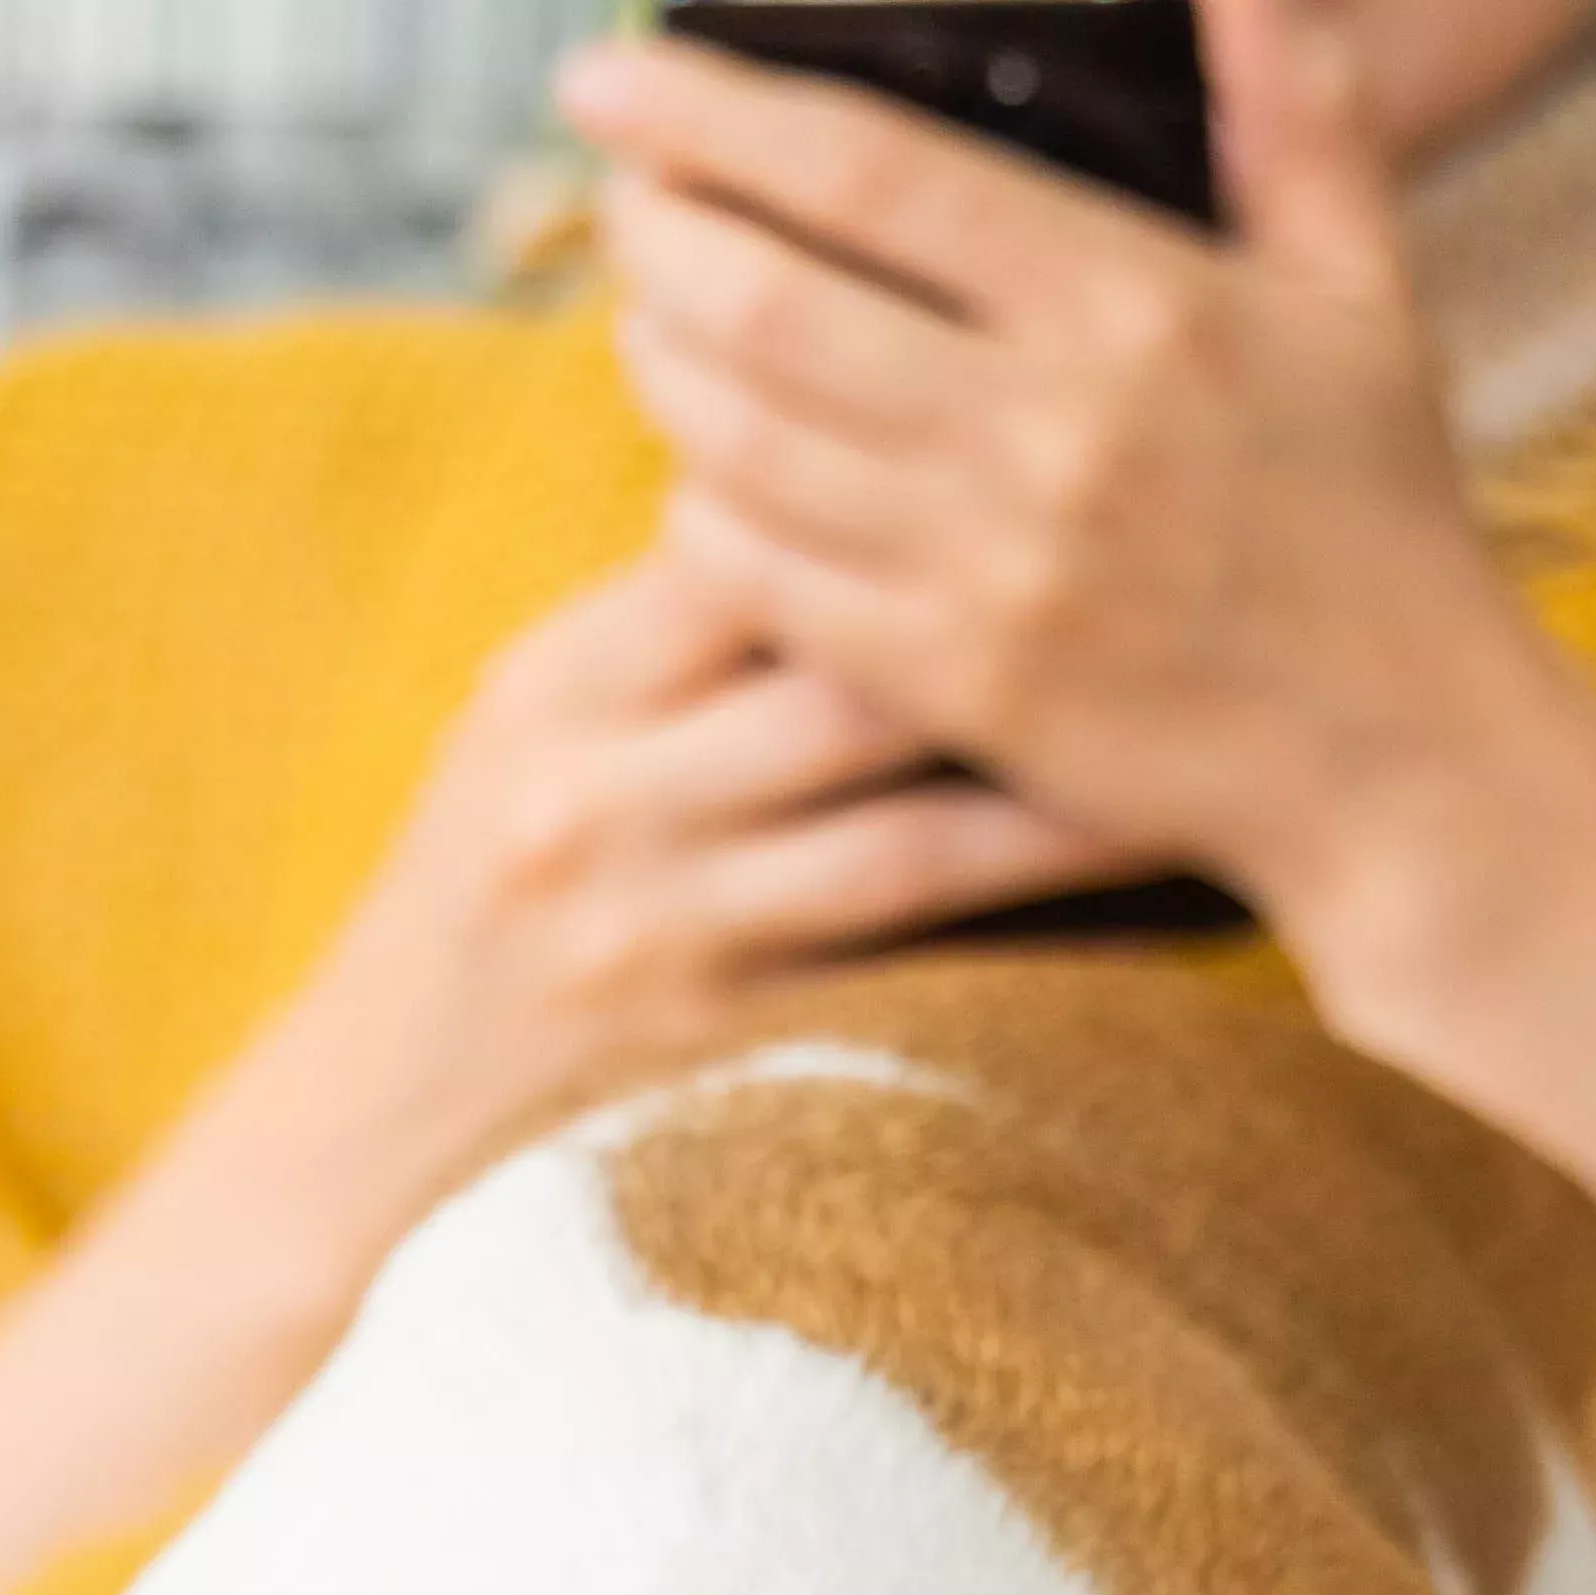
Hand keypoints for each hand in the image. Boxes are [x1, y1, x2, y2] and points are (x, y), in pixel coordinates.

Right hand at [210, 544, 1144, 1246]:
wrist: (366, 1152)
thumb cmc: (476, 920)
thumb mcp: (524, 742)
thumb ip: (672, 645)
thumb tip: (857, 507)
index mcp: (557, 689)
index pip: (746, 538)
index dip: (904, 478)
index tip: (1054, 441)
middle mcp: (602, 800)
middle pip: (850, 668)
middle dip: (1030, 612)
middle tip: (1202, 564)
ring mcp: (665, 943)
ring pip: (915, 835)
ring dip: (1079, 779)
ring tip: (1228, 733)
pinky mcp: (726, 1067)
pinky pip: (923, 991)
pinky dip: (1048, 947)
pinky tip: (1165, 913)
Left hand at [560, 0, 1595, 980]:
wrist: (1400, 752)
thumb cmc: (1374, 507)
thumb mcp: (1362, 285)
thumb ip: (1296, 109)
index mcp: (1133, 303)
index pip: (868, 175)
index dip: (711, 119)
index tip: (609, 84)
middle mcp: (1047, 431)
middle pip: (763, 302)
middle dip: (654, 235)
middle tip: (621, 199)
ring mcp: (989, 568)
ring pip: (738, 440)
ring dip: (658, 364)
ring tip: (650, 314)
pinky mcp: (951, 683)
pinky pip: (762, 578)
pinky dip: (702, 510)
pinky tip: (704, 467)